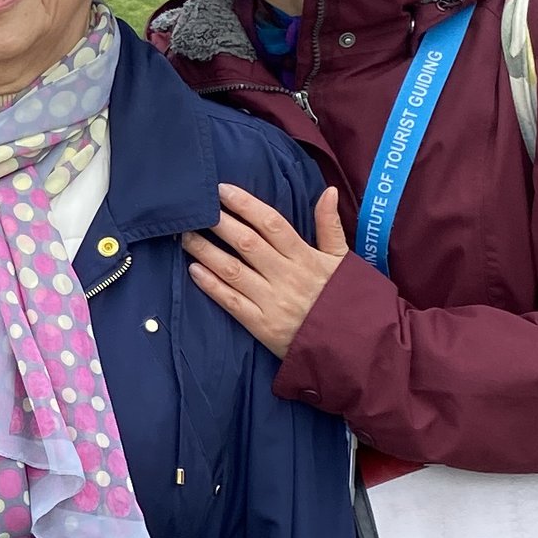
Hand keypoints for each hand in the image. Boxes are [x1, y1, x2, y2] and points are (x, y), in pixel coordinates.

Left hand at [182, 182, 349, 362]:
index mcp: (306, 257)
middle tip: (197, 210)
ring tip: (186, 237)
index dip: (245, 205)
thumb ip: (330, 225)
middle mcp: (287, 276)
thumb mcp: (343, 260)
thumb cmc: (344, 298)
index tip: (222, 191)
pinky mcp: (262, 326)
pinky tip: (193, 271)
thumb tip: (329, 191)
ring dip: (206, 252)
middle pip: (247, 243)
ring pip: (233, 270)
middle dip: (219, 224)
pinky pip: (231, 302)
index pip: (271, 224)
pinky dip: (211, 286)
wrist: (352, 347)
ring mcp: (273, 301)